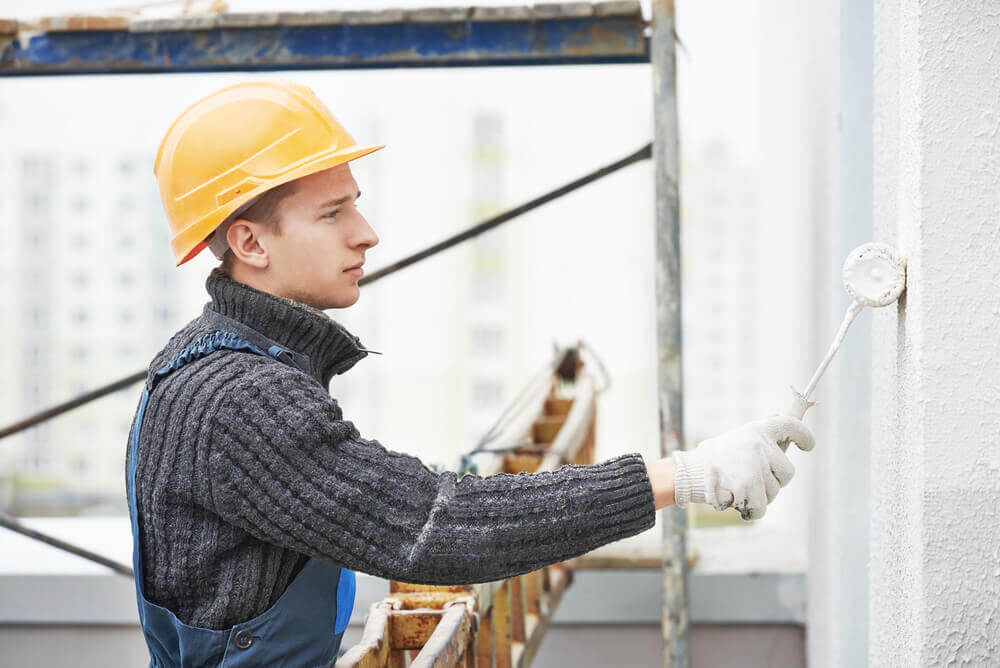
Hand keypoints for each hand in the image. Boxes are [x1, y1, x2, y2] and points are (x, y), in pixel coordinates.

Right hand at [672, 416, 814, 519]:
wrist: (687, 473)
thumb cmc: (713, 458)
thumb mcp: (737, 439)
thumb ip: (760, 438)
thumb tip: (783, 423)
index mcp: (757, 430)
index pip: (790, 426)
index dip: (804, 436)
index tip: (808, 445)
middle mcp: (759, 445)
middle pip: (787, 473)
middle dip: (775, 482)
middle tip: (752, 481)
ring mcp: (754, 466)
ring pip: (774, 492)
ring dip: (759, 497)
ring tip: (737, 488)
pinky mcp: (747, 487)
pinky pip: (762, 507)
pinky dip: (752, 511)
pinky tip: (737, 503)